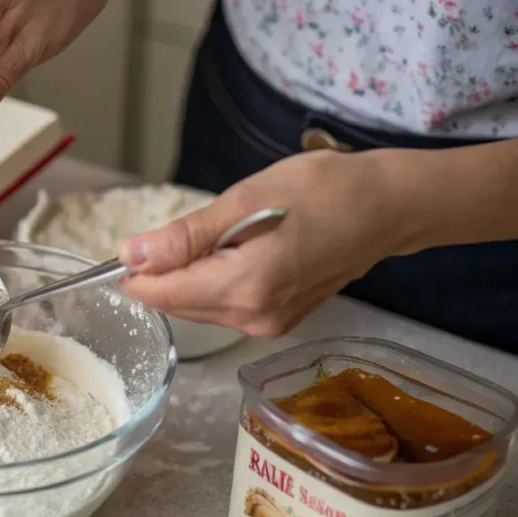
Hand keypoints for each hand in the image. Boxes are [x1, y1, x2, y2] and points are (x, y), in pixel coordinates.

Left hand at [118, 150, 415, 336]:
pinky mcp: (277, 322)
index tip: (132, 244)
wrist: (386, 207)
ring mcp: (268, 326)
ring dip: (189, 277)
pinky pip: (223, 308)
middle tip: (184, 229)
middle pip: (175, 305)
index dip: (135, 271)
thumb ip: (184, 237)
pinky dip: (213, 282)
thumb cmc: (321, 191)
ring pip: (197, 307)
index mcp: (243, 289)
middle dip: (163, 272)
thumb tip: (131, 256)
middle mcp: (253, 319)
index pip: (160, 294)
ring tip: (217, 236)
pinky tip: (234, 254)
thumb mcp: (244, 201)